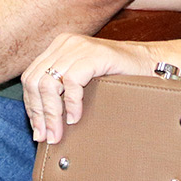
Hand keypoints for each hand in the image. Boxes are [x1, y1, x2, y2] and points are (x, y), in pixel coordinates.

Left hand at [21, 33, 157, 144]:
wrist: (149, 64)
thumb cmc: (117, 78)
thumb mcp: (83, 82)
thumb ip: (63, 92)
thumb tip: (41, 127)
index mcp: (59, 47)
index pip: (30, 78)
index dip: (31, 107)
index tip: (38, 131)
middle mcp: (65, 43)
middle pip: (35, 81)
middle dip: (39, 114)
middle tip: (47, 137)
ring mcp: (79, 46)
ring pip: (49, 83)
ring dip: (52, 113)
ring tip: (59, 132)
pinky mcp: (94, 54)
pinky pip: (72, 81)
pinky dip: (72, 103)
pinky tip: (76, 118)